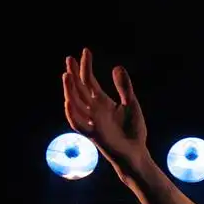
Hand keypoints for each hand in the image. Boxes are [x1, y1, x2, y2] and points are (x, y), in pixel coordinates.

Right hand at [62, 48, 148, 174]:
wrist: (136, 152)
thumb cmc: (133, 131)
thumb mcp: (131, 104)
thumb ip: (124, 87)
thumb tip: (117, 66)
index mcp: (101, 102)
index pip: (89, 81)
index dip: (86, 67)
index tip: (85, 51)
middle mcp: (93, 110)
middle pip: (79, 89)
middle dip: (73, 74)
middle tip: (69, 58)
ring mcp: (92, 122)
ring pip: (75, 104)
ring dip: (70, 91)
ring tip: (66, 75)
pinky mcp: (94, 134)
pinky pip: (78, 125)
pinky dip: (72, 114)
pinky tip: (68, 102)